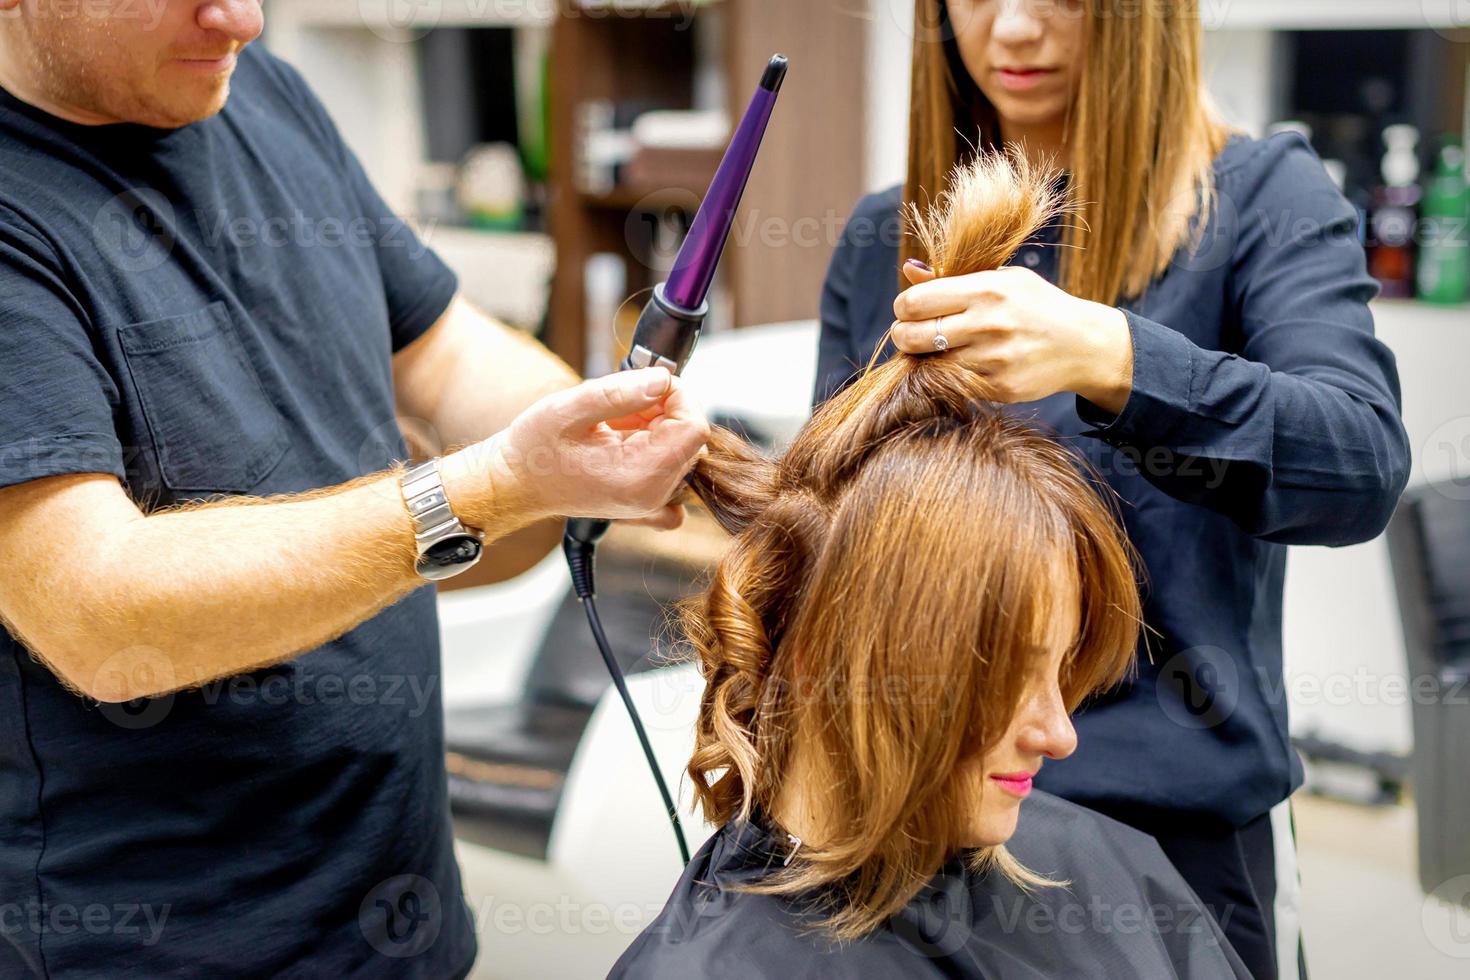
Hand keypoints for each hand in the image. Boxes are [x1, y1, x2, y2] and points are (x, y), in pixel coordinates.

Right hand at [447, 367, 709, 525]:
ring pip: (681, 447)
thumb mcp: (569, 409)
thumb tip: (663, 379)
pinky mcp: (649, 502)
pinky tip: (625, 445)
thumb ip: (618, 393)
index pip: (694, 427)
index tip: (644, 386)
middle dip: (663, 410)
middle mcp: (654, 496)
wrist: (515, 485)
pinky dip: (658, 448)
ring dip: (655, 426)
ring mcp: (653, 502)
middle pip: (691, 437)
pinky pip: (675, 470)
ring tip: (612, 426)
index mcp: (640, 477)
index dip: (677, 396)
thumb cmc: (533, 450)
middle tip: (618, 408)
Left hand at [891, 262, 1133, 413]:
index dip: (903, 307)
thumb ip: (952, 277)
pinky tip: (966, 364)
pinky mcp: (1000, 387)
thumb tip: (909, 270)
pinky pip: (954, 383)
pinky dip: (950, 376)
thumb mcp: (1002, 279)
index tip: (908, 310)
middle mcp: (988, 324)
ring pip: (930, 363)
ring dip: (927, 358)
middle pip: (912, 336)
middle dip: (903, 335)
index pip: (915, 301)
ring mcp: (994, 359)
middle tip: (909, 334)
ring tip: (943, 347)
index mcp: (986, 289)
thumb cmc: (1035, 305)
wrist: (1083, 344)